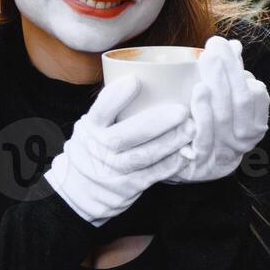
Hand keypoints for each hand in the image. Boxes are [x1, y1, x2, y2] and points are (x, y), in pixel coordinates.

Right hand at [45, 74, 194, 225]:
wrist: (79, 191)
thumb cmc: (93, 149)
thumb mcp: (91, 127)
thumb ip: (109, 110)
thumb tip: (143, 77)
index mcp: (90, 129)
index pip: (100, 111)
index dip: (116, 96)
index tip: (135, 80)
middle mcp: (99, 150)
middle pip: (124, 136)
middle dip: (155, 123)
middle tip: (181, 110)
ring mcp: (113, 171)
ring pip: (144, 156)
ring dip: (170, 142)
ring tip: (191, 128)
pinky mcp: (128, 187)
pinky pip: (154, 174)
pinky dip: (172, 163)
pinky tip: (186, 151)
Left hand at [165, 35, 269, 184]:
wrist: (175, 168)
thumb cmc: (198, 129)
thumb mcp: (216, 104)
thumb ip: (226, 79)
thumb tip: (233, 45)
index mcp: (254, 124)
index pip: (256, 94)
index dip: (241, 70)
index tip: (226, 45)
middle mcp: (244, 142)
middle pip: (241, 102)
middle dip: (229, 71)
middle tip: (215, 45)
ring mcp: (224, 155)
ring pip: (225, 117)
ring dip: (218, 87)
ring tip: (207, 62)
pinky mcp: (201, 166)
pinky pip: (205, 137)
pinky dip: (203, 113)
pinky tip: (198, 93)